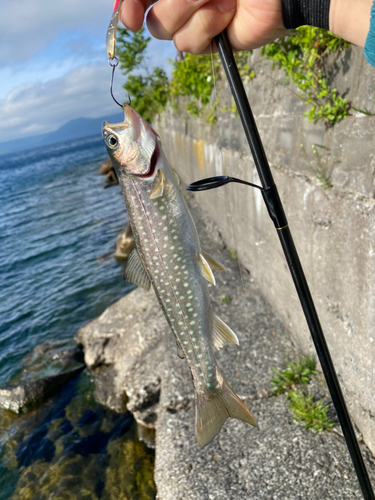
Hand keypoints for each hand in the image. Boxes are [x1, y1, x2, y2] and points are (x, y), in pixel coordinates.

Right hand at [120, 0, 287, 53]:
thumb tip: (129, 2)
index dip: (127, 4)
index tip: (129, 17)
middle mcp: (182, 0)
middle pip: (150, 15)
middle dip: (163, 6)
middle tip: (172, 5)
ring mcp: (195, 20)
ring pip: (165, 30)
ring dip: (191, 11)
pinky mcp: (210, 40)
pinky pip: (189, 44)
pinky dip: (207, 27)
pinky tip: (228, 12)